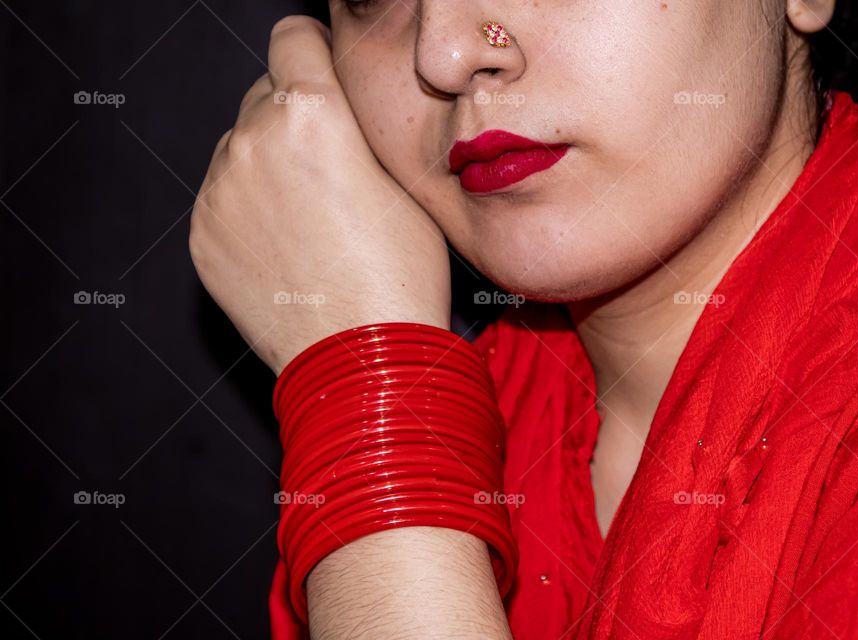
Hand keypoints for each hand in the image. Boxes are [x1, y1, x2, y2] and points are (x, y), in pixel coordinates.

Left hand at [189, 15, 450, 374]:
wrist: (364, 360)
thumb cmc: (402, 275)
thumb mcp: (404, 181)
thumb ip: (360, 126)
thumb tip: (340, 102)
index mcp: (312, 115)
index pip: (292, 38)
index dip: (313, 52)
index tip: (323, 74)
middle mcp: (253, 141)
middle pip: (265, 94)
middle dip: (294, 116)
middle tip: (329, 165)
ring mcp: (219, 191)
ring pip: (240, 146)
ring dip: (268, 162)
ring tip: (308, 215)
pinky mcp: (202, 234)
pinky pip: (223, 195)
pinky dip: (248, 207)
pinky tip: (286, 244)